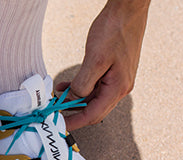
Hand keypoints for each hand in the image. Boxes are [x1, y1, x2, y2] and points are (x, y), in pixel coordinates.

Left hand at [57, 0, 149, 130]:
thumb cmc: (115, 30)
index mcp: (118, 88)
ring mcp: (118, 79)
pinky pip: (95, 86)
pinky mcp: (113, 71)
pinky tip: (66, 86)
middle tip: (55, 114)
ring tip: (57, 97)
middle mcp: (120, 87)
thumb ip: (83, 83)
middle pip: (94, 109)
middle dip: (73, 113)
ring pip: (93, 98)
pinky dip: (80, 88)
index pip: (93, 114)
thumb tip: (73, 99)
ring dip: (75, 99)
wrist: (127, 10)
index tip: (59, 125)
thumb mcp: (95, 59)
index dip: (74, 122)